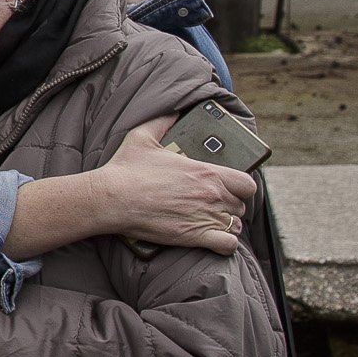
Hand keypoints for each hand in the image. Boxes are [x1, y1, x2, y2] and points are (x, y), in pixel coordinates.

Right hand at [95, 117, 258, 250]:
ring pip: (235, 225)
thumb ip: (163, 121)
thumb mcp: (143, 137)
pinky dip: (225, 244)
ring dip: (227, 225)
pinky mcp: (195, 236)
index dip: (242, 188)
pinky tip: (216, 240)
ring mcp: (205, 216)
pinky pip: (228, 244)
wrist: (110, 198)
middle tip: (215, 206)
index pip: (247, 183)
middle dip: (231, 207)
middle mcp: (212, 194)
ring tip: (213, 223)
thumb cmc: (125, 169)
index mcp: (206, 171)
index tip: (231, 189)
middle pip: (241, 206)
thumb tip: (173, 111)